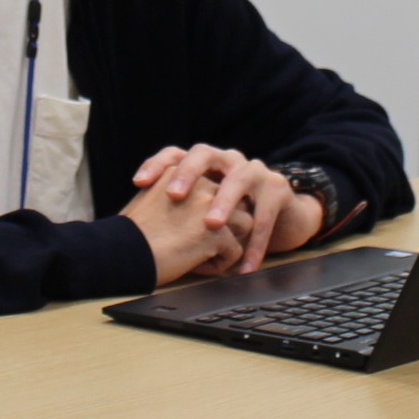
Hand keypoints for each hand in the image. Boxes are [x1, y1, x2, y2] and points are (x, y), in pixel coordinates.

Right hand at [122, 164, 256, 283]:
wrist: (120, 253)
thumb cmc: (130, 234)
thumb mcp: (151, 197)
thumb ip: (175, 192)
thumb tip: (196, 208)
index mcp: (181, 170)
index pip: (215, 185)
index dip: (210, 210)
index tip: (196, 227)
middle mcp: (200, 182)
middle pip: (234, 202)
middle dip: (226, 225)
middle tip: (207, 243)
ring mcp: (211, 206)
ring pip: (245, 224)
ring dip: (228, 242)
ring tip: (202, 255)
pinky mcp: (217, 231)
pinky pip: (236, 250)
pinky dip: (221, 263)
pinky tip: (197, 267)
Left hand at [130, 145, 324, 275]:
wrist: (281, 216)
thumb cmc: (232, 214)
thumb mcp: (204, 209)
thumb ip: (179, 211)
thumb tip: (137, 230)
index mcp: (205, 163)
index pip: (175, 154)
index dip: (156, 164)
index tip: (139, 184)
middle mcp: (228, 160)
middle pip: (205, 154)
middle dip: (189, 173)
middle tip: (175, 195)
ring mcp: (255, 171)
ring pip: (238, 179)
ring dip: (225, 201)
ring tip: (213, 225)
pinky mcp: (278, 189)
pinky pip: (264, 215)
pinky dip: (255, 241)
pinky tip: (245, 264)